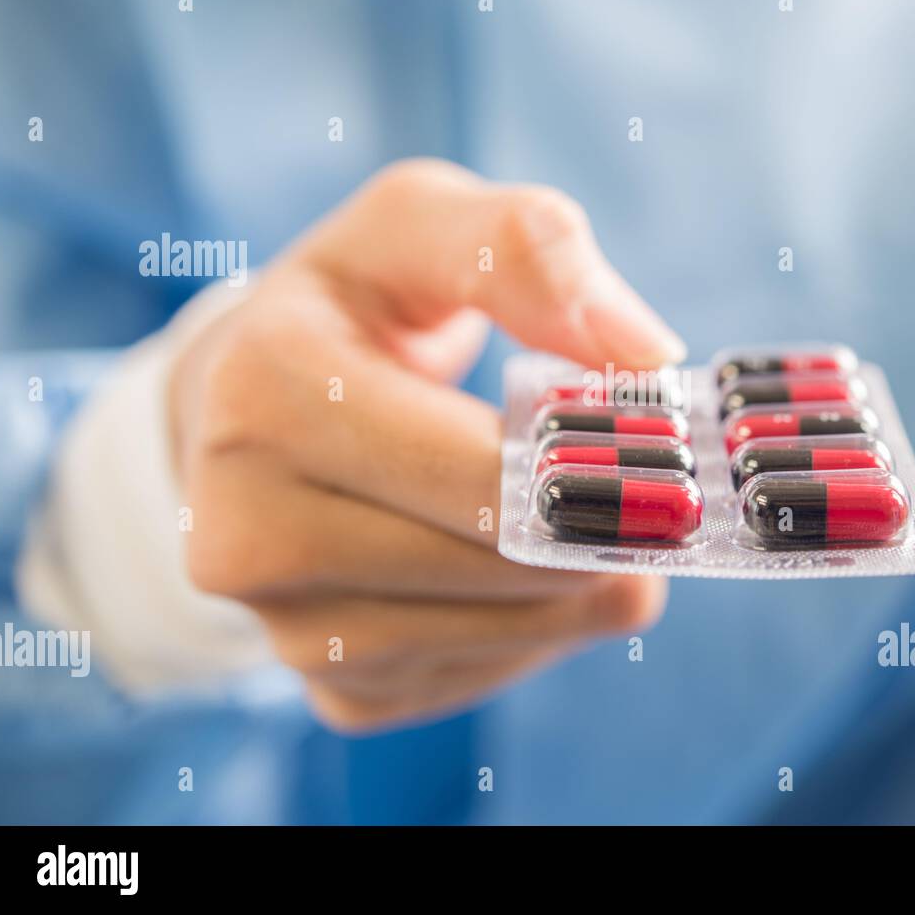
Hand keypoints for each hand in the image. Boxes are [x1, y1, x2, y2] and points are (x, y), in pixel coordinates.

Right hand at [169, 159, 685, 731]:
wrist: (247, 409)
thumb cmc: (356, 307)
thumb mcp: (423, 224)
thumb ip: (531, 250)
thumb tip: (645, 355)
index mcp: (265, 395)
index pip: (482, 473)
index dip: (601, 468)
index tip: (667, 451)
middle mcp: (247, 529)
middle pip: (501, 565)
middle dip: (602, 529)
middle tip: (653, 493)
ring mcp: (282, 627)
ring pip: (508, 635)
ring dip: (582, 585)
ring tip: (586, 521)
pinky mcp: (336, 690)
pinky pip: (487, 678)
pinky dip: (538, 630)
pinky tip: (523, 569)